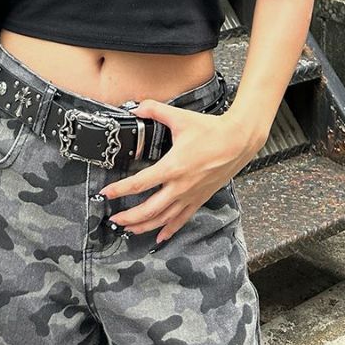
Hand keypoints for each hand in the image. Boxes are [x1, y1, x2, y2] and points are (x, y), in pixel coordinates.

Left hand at [96, 100, 256, 245]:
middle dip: (128, 217)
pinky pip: (182, 219)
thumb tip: (137, 107)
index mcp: (172, 167)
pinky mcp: (200, 198)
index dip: (120, 190)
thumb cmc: (212, 130)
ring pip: (164, 219)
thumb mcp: (180, 117)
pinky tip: (160, 237)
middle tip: (113, 218)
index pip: (139, 183)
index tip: (106, 193)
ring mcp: (190, 195)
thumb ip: (155, 110)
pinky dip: (169, 230)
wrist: (238, 141)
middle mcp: (180, 186)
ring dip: (144, 226)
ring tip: (129, 229)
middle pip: (149, 209)